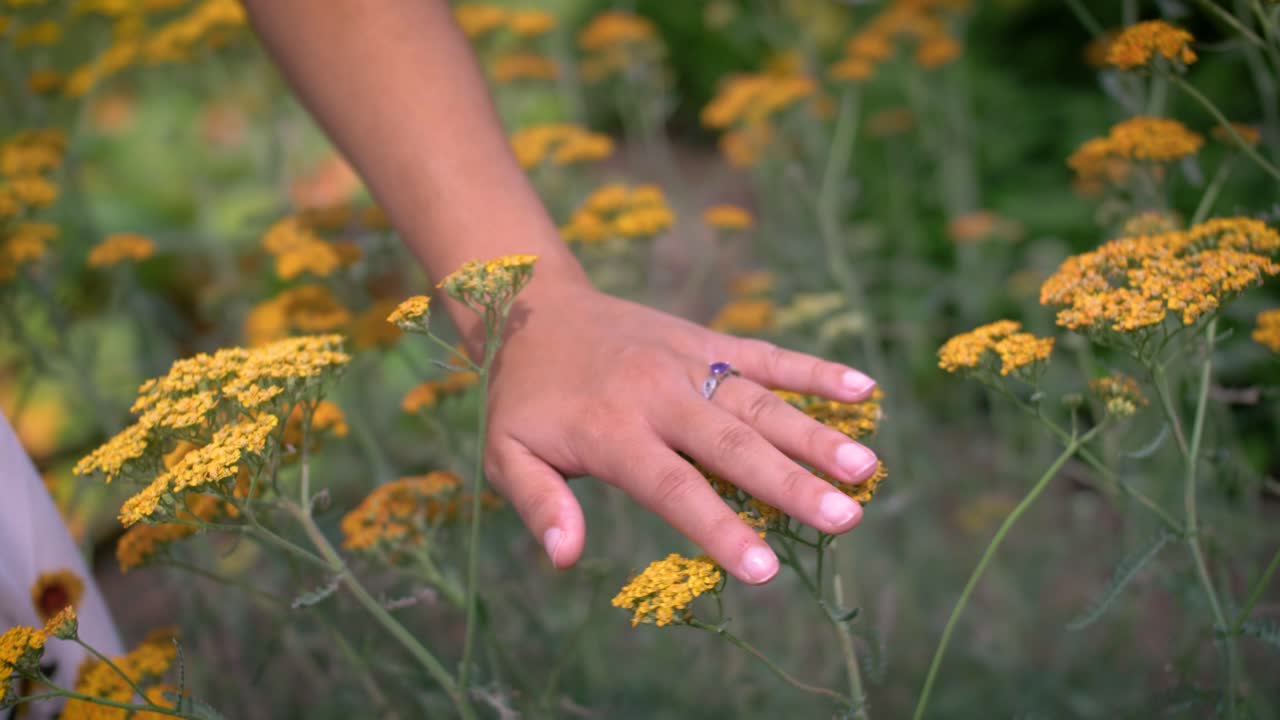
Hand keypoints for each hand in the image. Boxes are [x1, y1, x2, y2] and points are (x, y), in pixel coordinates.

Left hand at [482, 281, 879, 584]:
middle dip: (792, 484)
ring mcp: (688, 361)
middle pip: (733, 445)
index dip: (719, 527)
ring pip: (759, 402)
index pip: (673, 486)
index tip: (764, 571)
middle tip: (847, 518)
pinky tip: (863, 387)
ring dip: (815, 434)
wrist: (534, 306)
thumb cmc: (523, 398)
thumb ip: (539, 503)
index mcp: (612, 431)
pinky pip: (765, 354)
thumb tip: (565, 556)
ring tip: (866, 468)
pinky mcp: (705, 339)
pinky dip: (813, 370)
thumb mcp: (505, 454)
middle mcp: (659, 395)